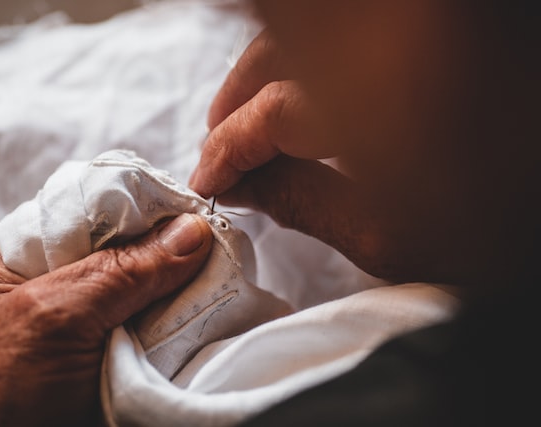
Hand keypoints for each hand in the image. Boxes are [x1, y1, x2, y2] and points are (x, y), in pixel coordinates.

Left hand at [0, 213, 212, 426]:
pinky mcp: (118, 349)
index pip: (91, 210)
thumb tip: (192, 230)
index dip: (140, 205)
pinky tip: (208, 306)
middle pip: (127, 247)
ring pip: (149, 284)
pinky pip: (158, 322)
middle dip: (168, 246)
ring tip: (221, 271)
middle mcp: (61, 281)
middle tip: (214, 242)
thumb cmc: (6, 390)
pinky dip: (183, 318)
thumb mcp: (57, 316)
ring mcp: (92, 317)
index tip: (189, 207)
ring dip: (182, 284)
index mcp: (26, 257)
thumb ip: (122, 271)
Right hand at [190, 27, 491, 285]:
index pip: (269, 115)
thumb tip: (243, 186)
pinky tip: (300, 86)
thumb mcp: (390, 236)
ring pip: (302, 25)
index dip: (227, 150)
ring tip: (250, 119)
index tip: (206, 181)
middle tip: (220, 147)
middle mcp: (391, 34)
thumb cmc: (499, 230)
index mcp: (382, 96)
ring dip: (261, 70)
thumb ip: (302, 203)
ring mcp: (408, 22)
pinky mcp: (425, 24)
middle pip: (274, 50)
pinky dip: (301, 51)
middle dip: (232, 101)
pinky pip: (340, 28)